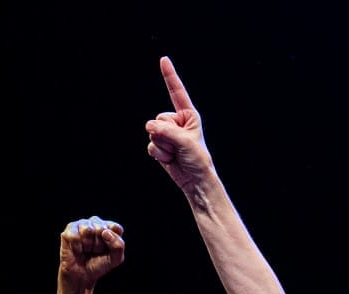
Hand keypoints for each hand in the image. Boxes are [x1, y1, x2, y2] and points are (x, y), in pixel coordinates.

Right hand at [60, 216, 124, 286]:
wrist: (82, 275)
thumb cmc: (99, 264)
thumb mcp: (115, 259)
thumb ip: (118, 245)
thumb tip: (105, 232)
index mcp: (110, 228)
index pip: (115, 227)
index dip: (112, 241)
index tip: (108, 249)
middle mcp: (96, 223)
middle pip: (101, 228)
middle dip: (99, 245)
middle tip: (96, 251)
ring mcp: (82, 224)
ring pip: (87, 229)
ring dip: (88, 245)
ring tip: (87, 250)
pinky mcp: (70, 229)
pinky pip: (75, 235)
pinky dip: (77, 247)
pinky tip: (78, 250)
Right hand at [145, 56, 211, 190]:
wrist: (195, 180)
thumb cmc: (198, 159)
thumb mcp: (186, 142)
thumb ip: (167, 132)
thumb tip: (150, 128)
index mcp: (188, 115)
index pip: (176, 92)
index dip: (169, 75)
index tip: (164, 59)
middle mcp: (176, 121)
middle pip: (158, 118)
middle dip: (166, 135)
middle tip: (179, 147)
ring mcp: (166, 133)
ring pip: (152, 132)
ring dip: (163, 146)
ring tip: (176, 153)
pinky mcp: (159, 144)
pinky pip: (150, 145)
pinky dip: (159, 154)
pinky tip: (170, 159)